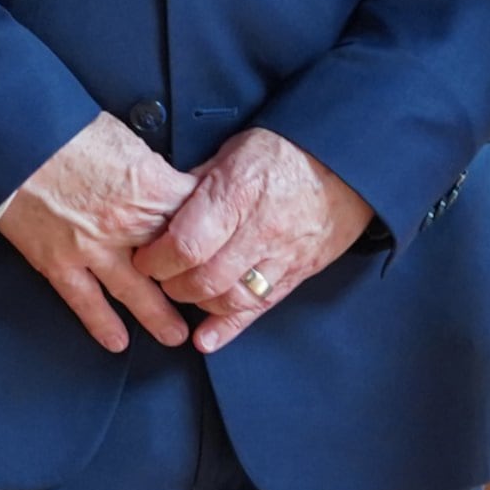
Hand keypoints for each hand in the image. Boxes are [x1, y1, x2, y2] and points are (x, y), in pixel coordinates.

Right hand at [0, 114, 195, 353]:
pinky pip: (85, 301)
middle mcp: (128, 224)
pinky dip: (101, 324)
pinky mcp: (59, 262)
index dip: (212, 233)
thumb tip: (170, 187)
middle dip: (194, 284)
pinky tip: (117, 342)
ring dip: (159, 317)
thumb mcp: (127, 139)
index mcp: (151, 188)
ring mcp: (93, 248)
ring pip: (136, 292)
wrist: (12, 140)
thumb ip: (152, 170)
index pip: (198, 220)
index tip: (220, 247)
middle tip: (209, 302)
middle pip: (175, 264)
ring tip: (176, 336)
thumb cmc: (67, 130)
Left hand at [138, 131, 372, 354]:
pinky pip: (259, 309)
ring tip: (186, 290)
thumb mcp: (233, 151)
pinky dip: (229, 328)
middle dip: (171, 285)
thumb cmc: (285, 150)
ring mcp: (281, 256)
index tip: (144, 258)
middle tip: (161, 275)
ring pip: (229, 300)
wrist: (344, 161)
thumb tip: (161, 206)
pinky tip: (206, 338)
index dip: (156, 260)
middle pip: (203, 280)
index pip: (185, 245)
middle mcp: (258, 231)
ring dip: (199, 303)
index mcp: (236, 194)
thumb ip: (197, 183)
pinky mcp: (296, 273)